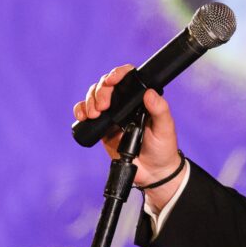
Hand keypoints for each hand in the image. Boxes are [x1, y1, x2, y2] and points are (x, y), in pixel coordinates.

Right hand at [73, 65, 183, 206]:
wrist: (153, 172)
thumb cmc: (163, 148)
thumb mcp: (165, 128)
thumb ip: (160, 110)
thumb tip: (149, 93)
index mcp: (140, 99)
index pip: (127, 78)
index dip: (117, 74)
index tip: (112, 81)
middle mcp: (125, 103)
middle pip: (106, 85)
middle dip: (100, 91)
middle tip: (103, 106)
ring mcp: (112, 114)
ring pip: (94, 96)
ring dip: (89, 100)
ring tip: (94, 114)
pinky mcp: (102, 128)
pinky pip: (86, 114)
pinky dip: (80, 111)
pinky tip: (83, 116)